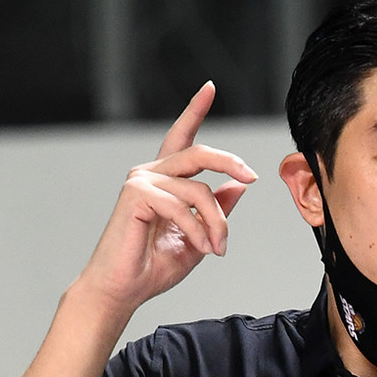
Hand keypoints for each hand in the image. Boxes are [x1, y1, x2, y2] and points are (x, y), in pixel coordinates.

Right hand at [76, 80, 256, 313]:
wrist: (124, 289)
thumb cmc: (153, 267)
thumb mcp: (198, 237)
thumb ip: (215, 210)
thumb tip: (237, 186)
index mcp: (164, 180)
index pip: (181, 138)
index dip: (194, 111)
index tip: (209, 87)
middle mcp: (150, 173)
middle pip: (199, 153)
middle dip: (231, 162)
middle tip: (252, 177)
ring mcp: (141, 180)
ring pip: (199, 190)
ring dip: (217, 223)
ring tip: (218, 248)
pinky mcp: (136, 194)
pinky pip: (182, 206)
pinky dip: (197, 230)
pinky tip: (201, 248)